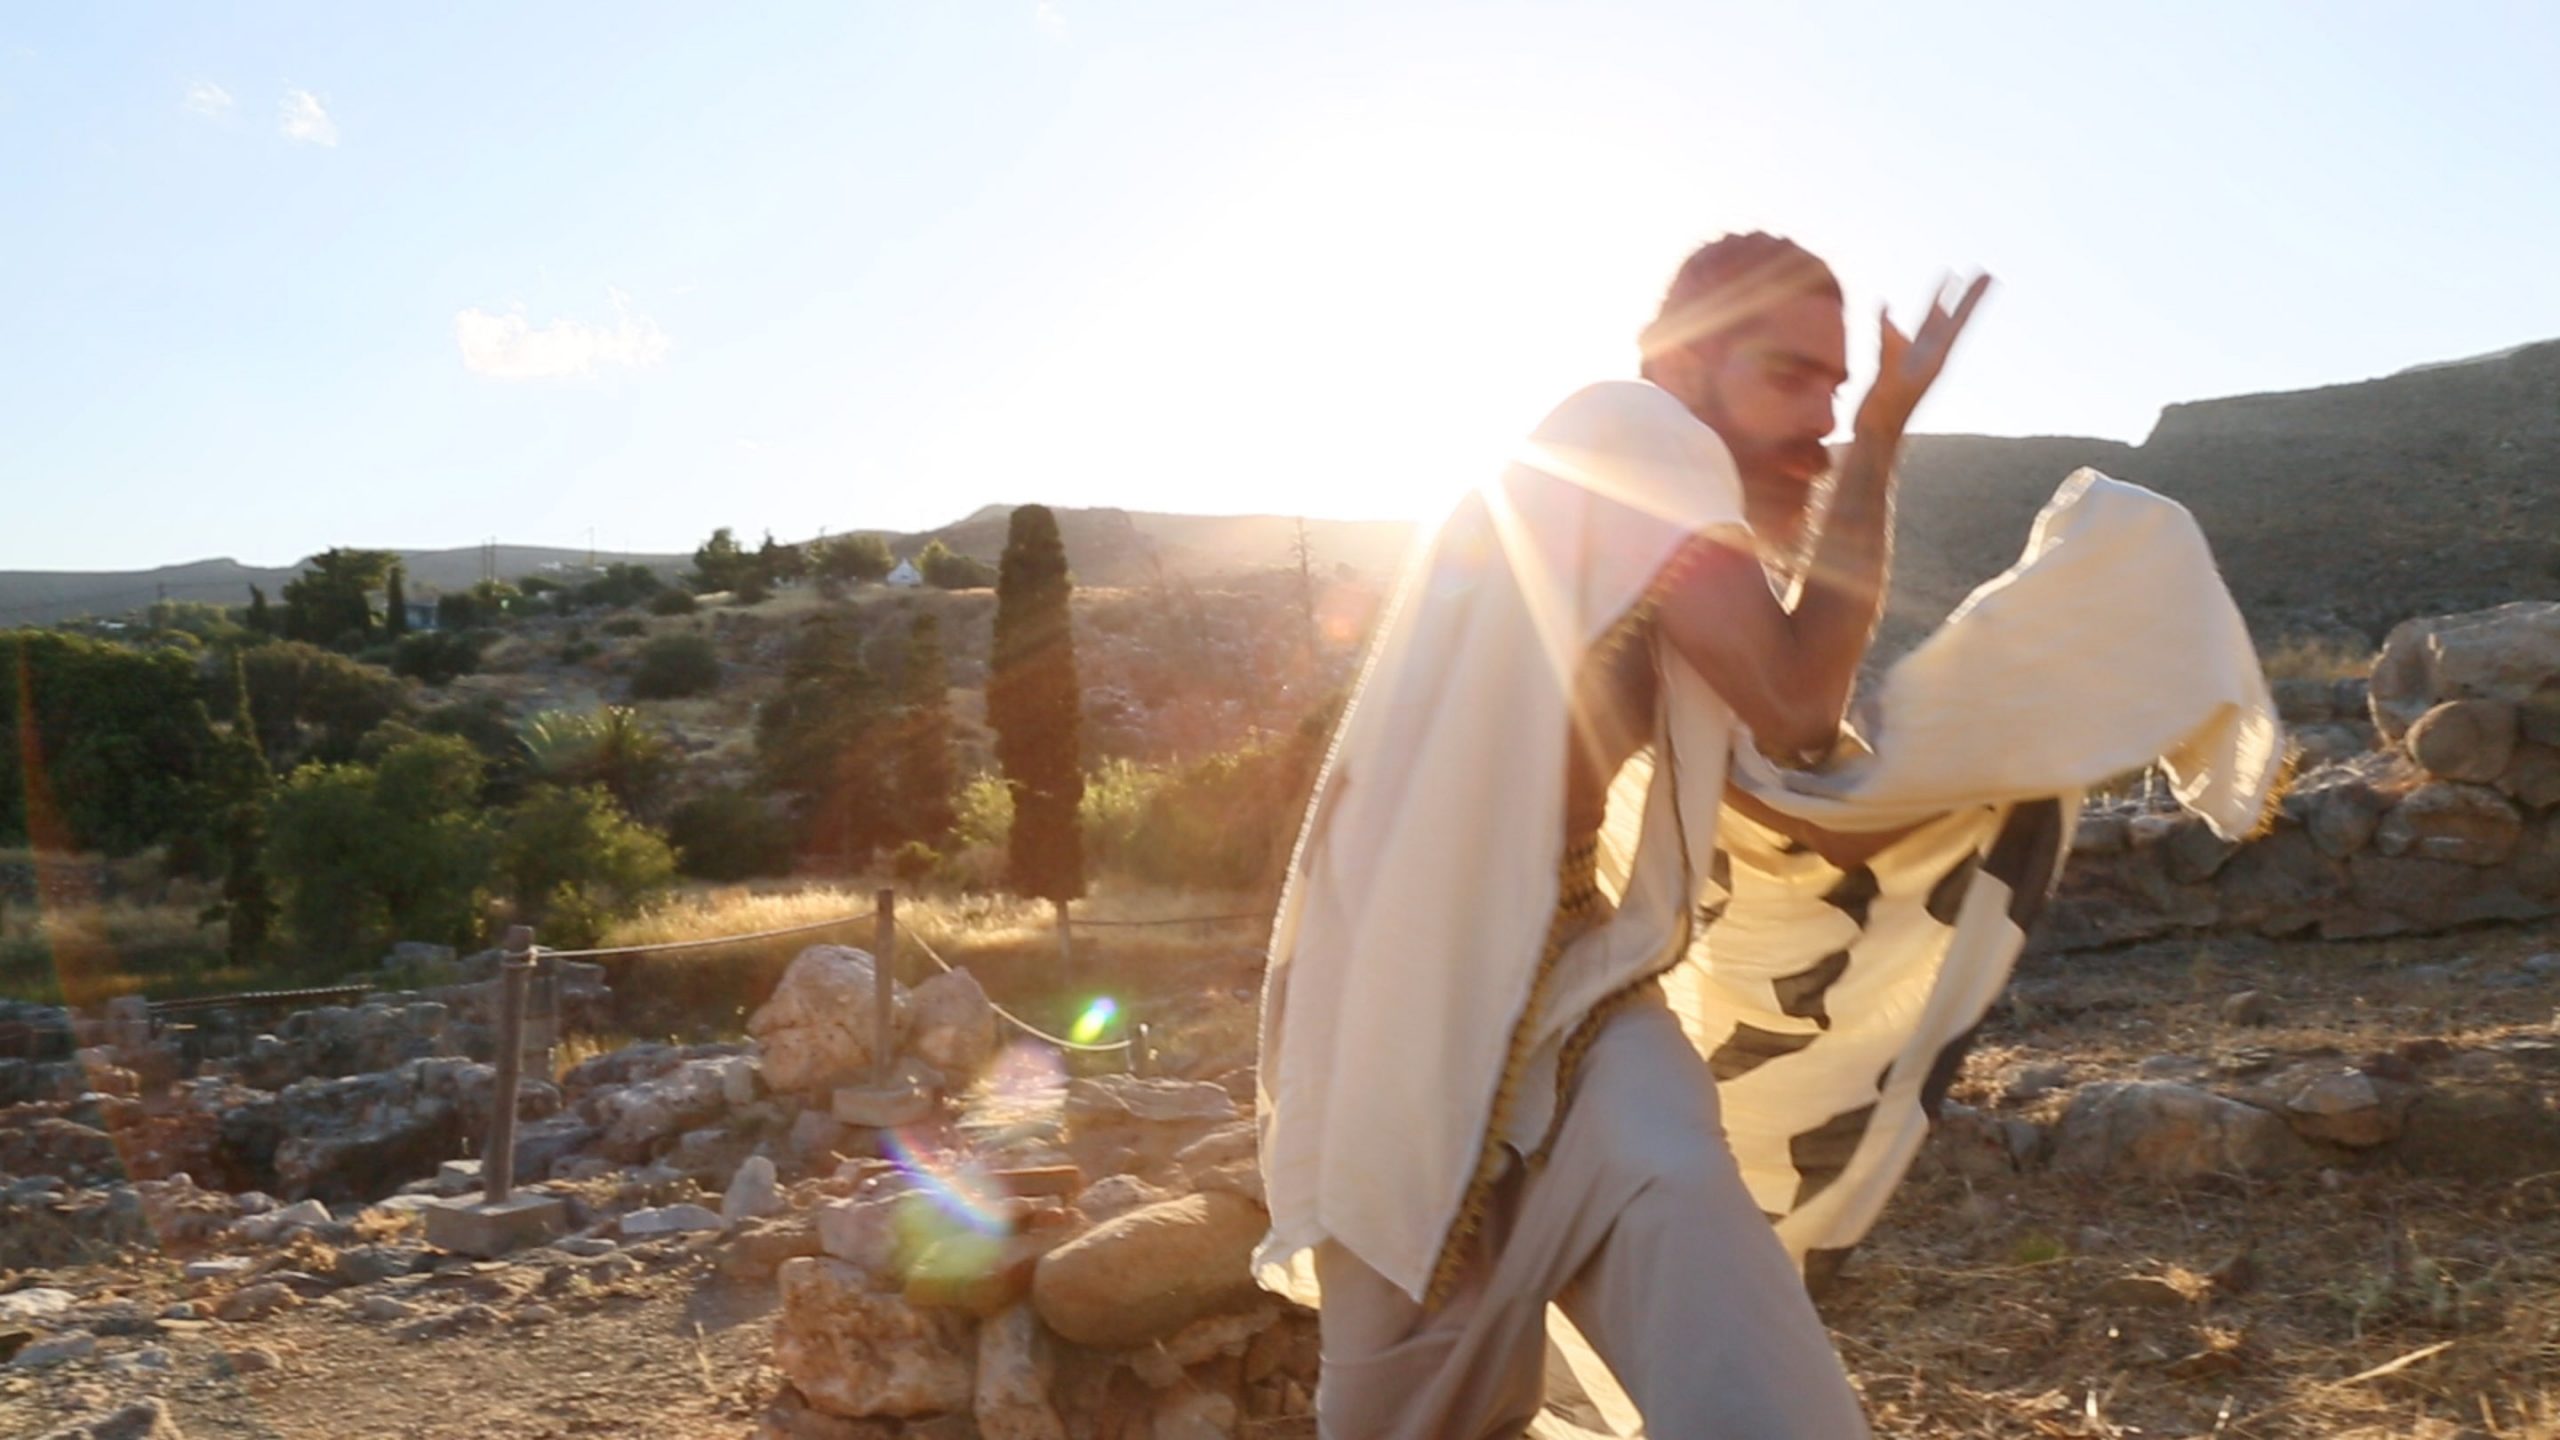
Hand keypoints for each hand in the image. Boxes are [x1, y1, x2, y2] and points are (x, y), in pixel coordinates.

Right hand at [1853, 272, 1991, 438]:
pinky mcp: (1898, 363)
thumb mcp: (1888, 377)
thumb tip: (1886, 313)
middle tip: (1986, 273)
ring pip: (1933, 323)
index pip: (1959, 321)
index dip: (1973, 297)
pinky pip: (1908, 333)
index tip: (1989, 276)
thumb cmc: (1884, 413)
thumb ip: (1890, 345)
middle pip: (1953, 318)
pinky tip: (1892, 308)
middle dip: (1967, 295)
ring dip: (1943, 301)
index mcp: (1934, 358)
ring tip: (1951, 278)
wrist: (1876, 437)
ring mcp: (1915, 359)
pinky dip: (1903, 318)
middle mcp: (1930, 356)